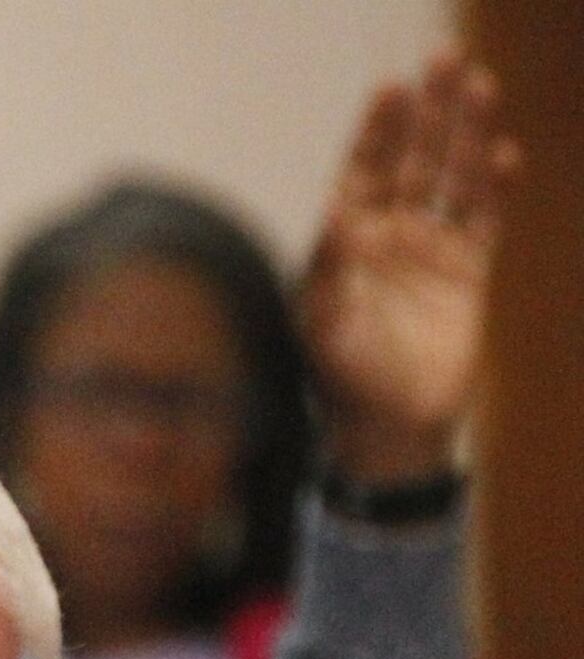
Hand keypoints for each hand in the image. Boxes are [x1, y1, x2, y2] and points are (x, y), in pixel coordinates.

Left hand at [301, 46, 520, 483]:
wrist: (390, 429)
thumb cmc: (344, 380)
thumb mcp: (324, 326)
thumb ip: (327, 269)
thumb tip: (331, 211)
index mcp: (347, 244)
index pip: (362, 172)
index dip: (376, 131)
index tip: (391, 89)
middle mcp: (389, 237)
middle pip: (411, 160)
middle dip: (426, 113)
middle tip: (443, 60)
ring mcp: (430, 251)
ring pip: (451, 179)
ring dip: (464, 135)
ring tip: (478, 86)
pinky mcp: (467, 273)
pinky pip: (484, 220)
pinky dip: (493, 189)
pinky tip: (503, 156)